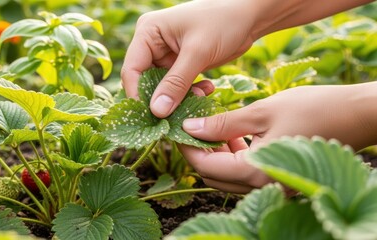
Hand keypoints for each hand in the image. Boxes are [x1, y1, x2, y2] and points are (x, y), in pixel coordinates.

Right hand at [121, 0, 256, 117]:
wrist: (249, 15)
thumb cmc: (223, 22)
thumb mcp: (198, 52)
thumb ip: (176, 83)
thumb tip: (157, 111)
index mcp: (148, 32)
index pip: (132, 70)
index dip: (139, 95)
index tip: (152, 116)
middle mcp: (152, 44)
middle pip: (145, 81)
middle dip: (162, 98)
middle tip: (177, 114)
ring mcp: (166, 55)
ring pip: (163, 87)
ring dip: (180, 97)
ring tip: (200, 96)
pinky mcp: (181, 64)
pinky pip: (178, 86)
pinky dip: (190, 92)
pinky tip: (207, 89)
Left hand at [179, 83, 376, 192]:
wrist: (356, 115)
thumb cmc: (313, 109)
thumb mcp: (261, 112)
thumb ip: (222, 124)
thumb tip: (189, 127)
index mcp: (255, 171)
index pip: (205, 166)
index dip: (186, 147)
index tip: (177, 126)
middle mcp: (261, 185)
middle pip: (213, 175)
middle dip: (197, 150)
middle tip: (190, 124)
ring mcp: (271, 184)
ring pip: (228, 174)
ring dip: (215, 152)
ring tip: (211, 125)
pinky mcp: (278, 176)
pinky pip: (245, 171)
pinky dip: (233, 154)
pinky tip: (232, 133)